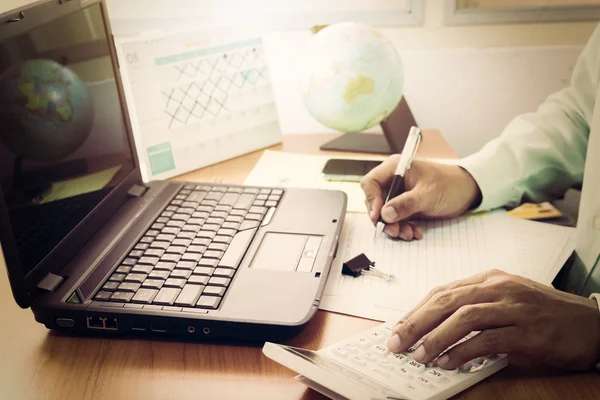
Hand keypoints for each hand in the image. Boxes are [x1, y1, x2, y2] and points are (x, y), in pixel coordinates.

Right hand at [360, 157, 480, 239]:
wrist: (469, 191)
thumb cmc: (450, 185)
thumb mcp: (428, 194)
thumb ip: (406, 204)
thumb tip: (384, 215)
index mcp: (395, 169)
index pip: (371, 183)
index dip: (371, 200)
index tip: (378, 216)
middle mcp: (394, 181)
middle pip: (376, 201)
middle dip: (384, 218)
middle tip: (393, 230)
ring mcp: (400, 194)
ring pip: (385, 213)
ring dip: (394, 226)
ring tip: (408, 234)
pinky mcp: (406, 206)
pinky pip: (397, 219)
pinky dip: (403, 228)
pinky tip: (415, 232)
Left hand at [386, 269, 599, 370]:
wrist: (590, 323)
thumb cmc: (544, 313)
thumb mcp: (505, 301)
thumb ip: (475, 307)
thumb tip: (437, 327)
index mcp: (489, 279)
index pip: (442, 291)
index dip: (417, 310)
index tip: (398, 328)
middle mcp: (499, 287)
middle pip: (447, 301)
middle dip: (416, 322)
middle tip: (397, 342)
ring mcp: (514, 307)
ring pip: (465, 317)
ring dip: (436, 337)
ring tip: (418, 355)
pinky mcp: (528, 330)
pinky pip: (488, 339)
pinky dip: (464, 351)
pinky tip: (449, 362)